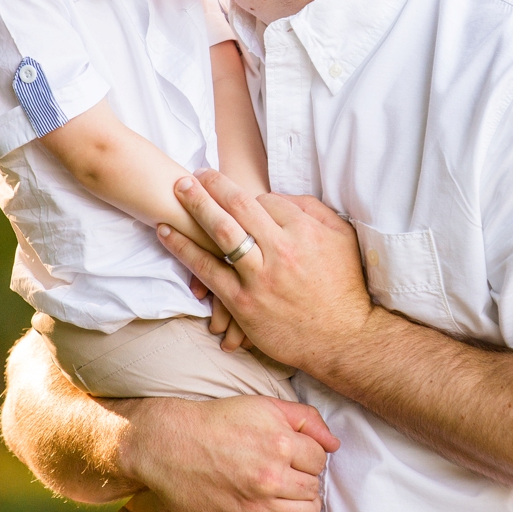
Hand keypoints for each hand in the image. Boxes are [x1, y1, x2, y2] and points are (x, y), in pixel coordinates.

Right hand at [123, 394, 337, 511]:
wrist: (169, 445)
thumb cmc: (216, 422)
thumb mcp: (262, 406)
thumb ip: (304, 418)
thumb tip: (334, 442)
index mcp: (279, 443)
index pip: (320, 458)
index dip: (311, 457)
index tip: (299, 457)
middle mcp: (270, 476)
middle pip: (314, 487)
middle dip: (308, 481)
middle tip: (295, 477)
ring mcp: (255, 504)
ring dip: (307, 507)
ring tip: (297, 498)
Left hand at [161, 170, 373, 373]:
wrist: (343, 339)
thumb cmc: (345, 288)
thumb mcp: (343, 239)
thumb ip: (315, 212)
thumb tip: (283, 197)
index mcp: (303, 231)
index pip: (265, 200)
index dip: (250, 196)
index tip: (238, 197)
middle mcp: (280, 249)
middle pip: (238, 205)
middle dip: (213, 184)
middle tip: (194, 172)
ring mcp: (259, 276)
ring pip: (220, 231)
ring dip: (195, 206)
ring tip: (177, 189)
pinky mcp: (243, 302)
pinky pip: (207, 270)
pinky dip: (184, 248)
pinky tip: (167, 233)